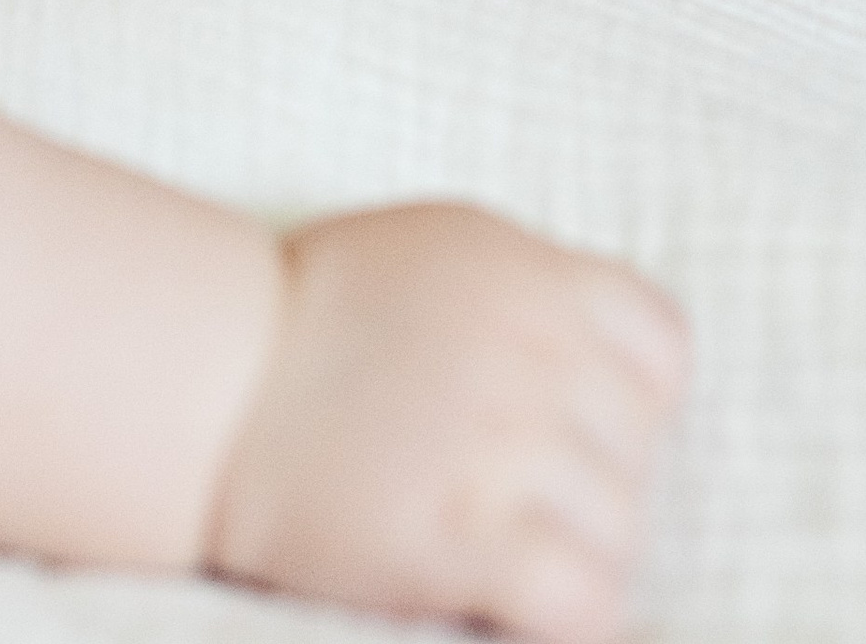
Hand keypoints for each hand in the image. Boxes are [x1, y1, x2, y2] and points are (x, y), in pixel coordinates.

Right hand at [207, 200, 687, 640]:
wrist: (204, 380)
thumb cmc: (307, 317)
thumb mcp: (436, 256)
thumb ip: (528, 295)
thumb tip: (601, 360)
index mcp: (528, 274)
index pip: (661, 346)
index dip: (627, 397)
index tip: (574, 422)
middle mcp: (531, 351)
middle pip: (638, 450)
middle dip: (588, 484)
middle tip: (508, 497)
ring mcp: (503, 444)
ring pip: (619, 532)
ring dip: (571, 555)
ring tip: (497, 550)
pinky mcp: (465, 537)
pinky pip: (584, 599)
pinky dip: (567, 615)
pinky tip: (516, 606)